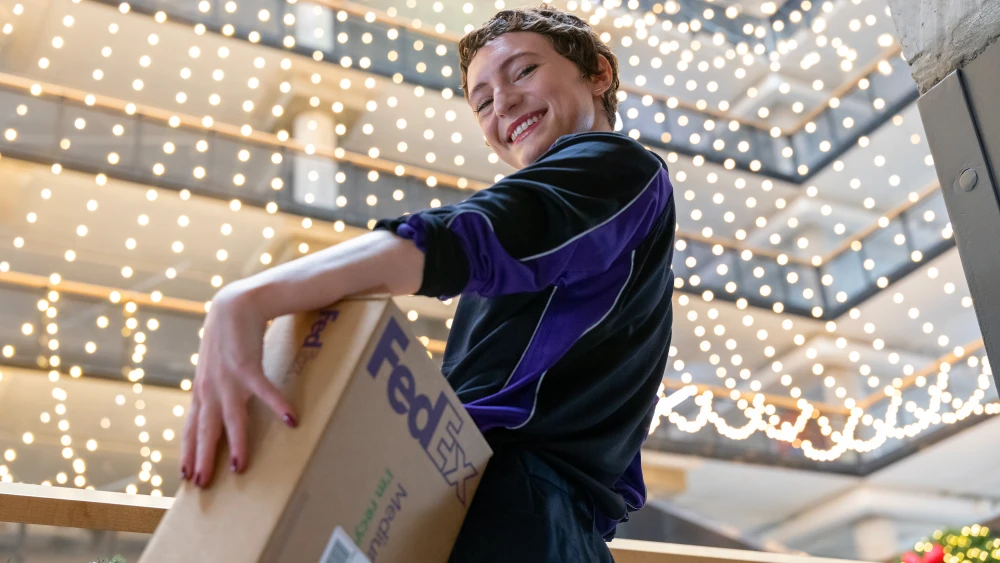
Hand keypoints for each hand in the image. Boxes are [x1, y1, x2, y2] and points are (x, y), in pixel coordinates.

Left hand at [180, 285, 297, 487]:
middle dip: (203, 457)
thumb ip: (214, 385)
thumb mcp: (214, 364)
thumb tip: (214, 405)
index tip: (186, 474)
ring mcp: (228, 377)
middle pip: (205, 429)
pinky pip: (264, 390)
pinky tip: (290, 419)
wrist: (234, 303)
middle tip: (202, 483)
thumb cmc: (228, 334)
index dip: (189, 450)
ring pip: (231, 417)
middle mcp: (210, 387)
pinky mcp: (248, 364)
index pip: (192, 426)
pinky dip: (277, 404)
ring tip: (240, 467)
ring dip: (236, 443)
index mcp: (203, 388)